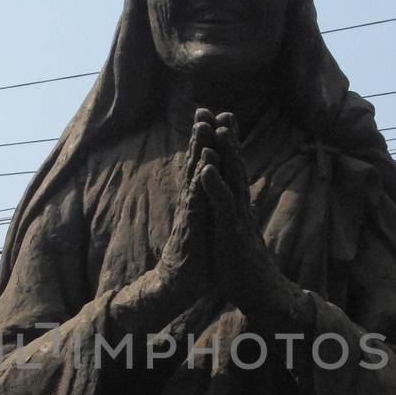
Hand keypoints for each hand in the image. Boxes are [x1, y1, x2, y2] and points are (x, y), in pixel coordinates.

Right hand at [146, 109, 216, 312]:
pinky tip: (205, 161)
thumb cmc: (196, 256)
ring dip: (198, 149)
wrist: (181, 284)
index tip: (213, 119)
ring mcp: (191, 211)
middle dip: (199, 136)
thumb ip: (207, 206)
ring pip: (194, 175)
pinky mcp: (192, 224)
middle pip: (196, 163)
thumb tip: (211, 192)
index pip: (203, 166)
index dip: (207, 143)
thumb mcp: (206, 226)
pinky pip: (198, 197)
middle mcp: (192, 201)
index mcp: (199, 200)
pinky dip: (201, 177)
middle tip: (203, 110)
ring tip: (202, 126)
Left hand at [198, 111, 290, 320]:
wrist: (259, 293)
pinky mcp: (233, 233)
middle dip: (227, 137)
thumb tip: (223, 198)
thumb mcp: (231, 232)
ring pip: (231, 179)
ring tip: (218, 128)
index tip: (219, 119)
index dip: (225, 144)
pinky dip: (214, 186)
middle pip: (234, 165)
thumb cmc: (242, 264)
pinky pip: (222, 206)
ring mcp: (238, 217)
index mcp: (237, 204)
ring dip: (224, 153)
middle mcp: (240, 205)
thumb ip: (227, 214)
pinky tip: (205, 170)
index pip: (231, 168)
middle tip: (222, 110)